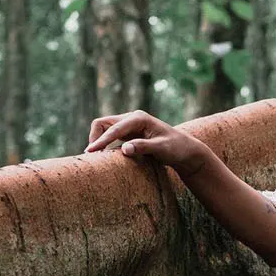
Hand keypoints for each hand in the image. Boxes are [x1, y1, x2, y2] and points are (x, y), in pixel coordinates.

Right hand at [85, 110, 205, 176]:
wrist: (185, 150)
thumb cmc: (176, 148)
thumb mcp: (162, 149)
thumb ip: (143, 147)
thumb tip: (124, 149)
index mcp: (139, 118)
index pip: (114, 128)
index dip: (101, 140)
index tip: (91, 152)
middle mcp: (132, 118)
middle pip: (103, 123)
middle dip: (95, 137)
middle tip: (91, 155)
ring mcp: (130, 125)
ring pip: (105, 128)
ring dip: (98, 140)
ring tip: (94, 157)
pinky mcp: (129, 133)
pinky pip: (111, 135)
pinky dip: (104, 143)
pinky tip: (102, 155)